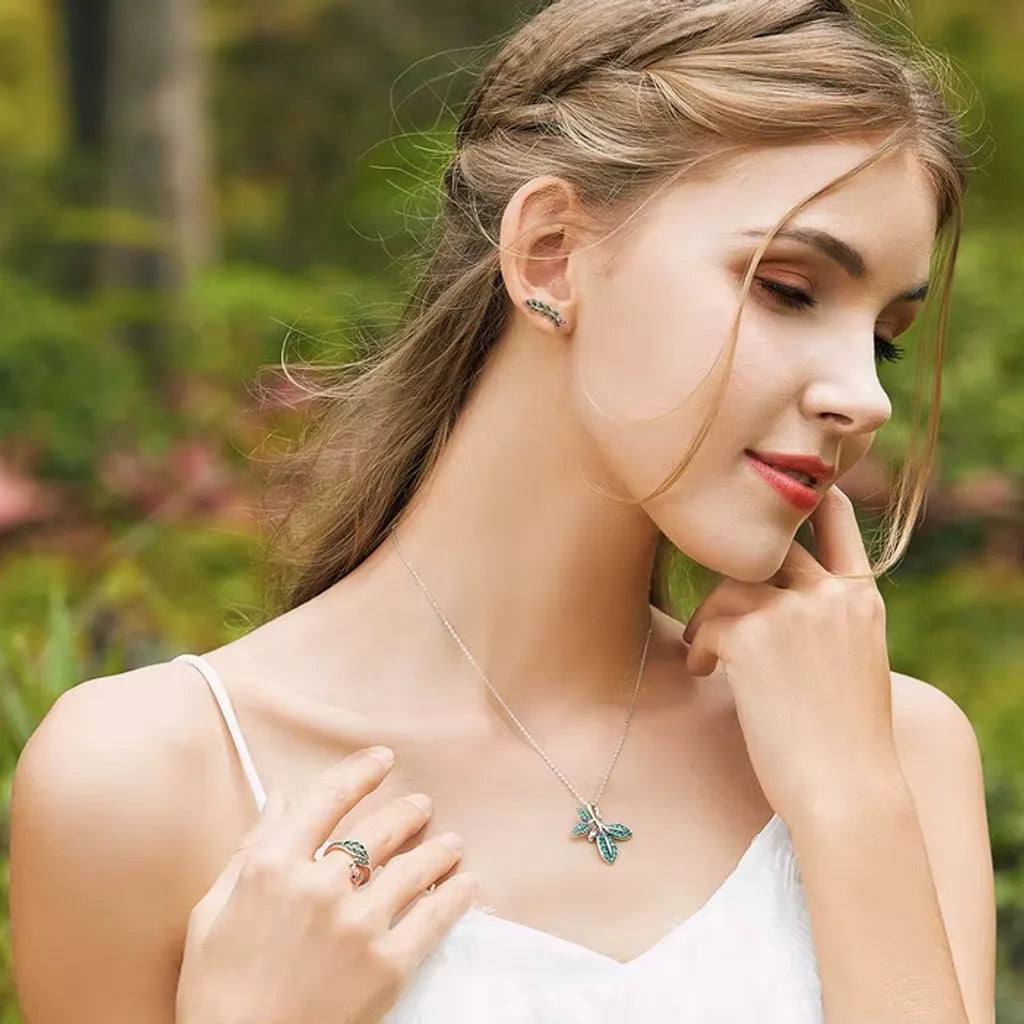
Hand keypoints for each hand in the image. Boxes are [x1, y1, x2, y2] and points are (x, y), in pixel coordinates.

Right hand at [175, 748, 476, 1023]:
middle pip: (380, 829)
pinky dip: (456, 896)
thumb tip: (279, 799)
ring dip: (438, 849)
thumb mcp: (212, 913)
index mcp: (273, 866)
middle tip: (421, 807)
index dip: (362, 771)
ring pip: (415, 867)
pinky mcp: (388, 964)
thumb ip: (249, 850)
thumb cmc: (216, 991)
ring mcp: (359, 924)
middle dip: (407, 813)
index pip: (328, 797)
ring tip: (451, 843)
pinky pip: (434, 917)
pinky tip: (467, 885)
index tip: (383, 759)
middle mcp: (320, 886)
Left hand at [681, 486, 901, 830]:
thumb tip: (773, 599)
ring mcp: (792, 612)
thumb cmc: (843, 740)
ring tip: (711, 654)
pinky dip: (701, 646)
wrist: (847, 793)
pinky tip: (708, 672)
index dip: (805, 500)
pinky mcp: (752, 637)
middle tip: (717, 600)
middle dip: (735, 570)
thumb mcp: (854, 662)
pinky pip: (708, 622)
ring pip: (729, 584)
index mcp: (861, 599)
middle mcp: (830, 594)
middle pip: (767, 547)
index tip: (774, 505)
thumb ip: (826, 619)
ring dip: (711, 617)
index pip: (836, 518)